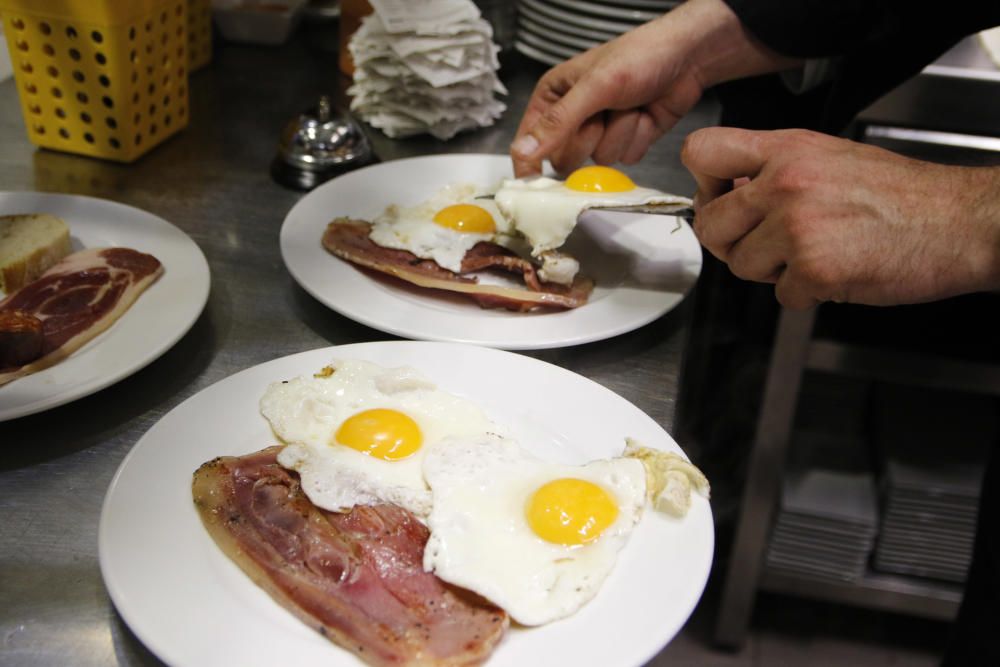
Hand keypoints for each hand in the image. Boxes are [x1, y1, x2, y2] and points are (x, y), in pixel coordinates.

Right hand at [509, 0, 798, 176]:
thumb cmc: (638, 57)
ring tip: (630, 106)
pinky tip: (645, 115)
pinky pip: (624, 161)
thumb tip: (521, 154)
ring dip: (619, 135)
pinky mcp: (625, 142)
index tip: (533, 184)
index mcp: (553, 97)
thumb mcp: (594, 87)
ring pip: (599, 162)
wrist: (687, 59)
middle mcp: (573, 117)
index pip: (528, 140)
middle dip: (589, 138)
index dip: (530, 163)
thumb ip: (557, 123)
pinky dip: (637, 139)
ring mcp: (600, 132)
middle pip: (566, 159)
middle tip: (603, 113)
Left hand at [681, 127, 999, 308]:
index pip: (701, 152)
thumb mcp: (828, 157)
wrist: (960, 222)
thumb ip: (773, 169)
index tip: (719, 197)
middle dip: (730, 242)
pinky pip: (780, 296)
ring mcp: (797, 227)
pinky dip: (805, 294)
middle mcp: (785, 183)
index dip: (701, 183)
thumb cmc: (900, 195)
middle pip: (708, 224)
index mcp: (786, 149)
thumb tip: (728, 191)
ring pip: (740, 265)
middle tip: (762, 243)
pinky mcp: (813, 269)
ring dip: (769, 271)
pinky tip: (834, 272)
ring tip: (810, 254)